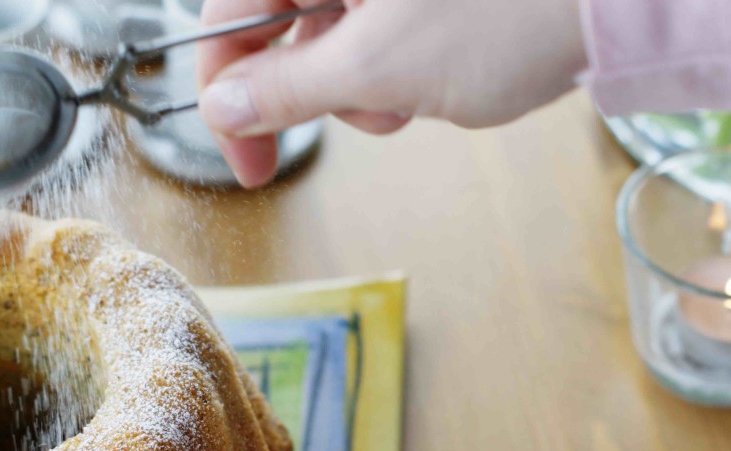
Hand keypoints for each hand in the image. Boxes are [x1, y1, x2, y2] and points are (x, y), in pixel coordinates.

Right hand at [197, 0, 585, 187]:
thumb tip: (223, 104)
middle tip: (372, 115)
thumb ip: (286, 88)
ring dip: (370, 84)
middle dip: (323, 88)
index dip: (224, 88)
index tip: (243, 156)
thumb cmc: (507, 14)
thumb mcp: (377, 66)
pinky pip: (384, 28)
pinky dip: (402, 66)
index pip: (228, 8)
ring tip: (423, 90)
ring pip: (338, 34)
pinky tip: (443, 75)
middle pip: (285, 21)